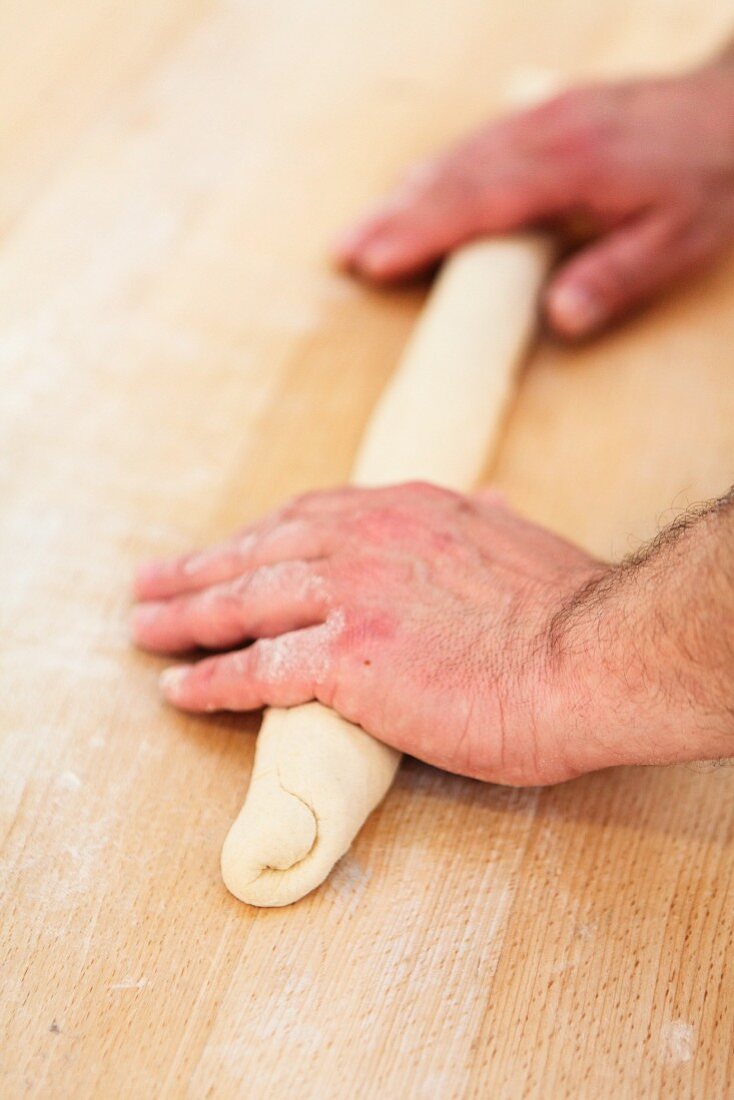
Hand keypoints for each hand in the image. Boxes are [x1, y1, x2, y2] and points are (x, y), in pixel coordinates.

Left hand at [132, 483, 605, 785]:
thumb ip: (487, 518)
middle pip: (256, 551)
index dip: (255, 537)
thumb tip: (486, 502)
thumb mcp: (522, 539)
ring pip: (243, 602)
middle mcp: (365, 538)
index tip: (224, 551)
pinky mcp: (346, 658)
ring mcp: (351, 594)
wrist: (592, 655)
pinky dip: (212, 680)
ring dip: (185, 618)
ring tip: (144, 630)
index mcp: (405, 508)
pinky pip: (257, 668)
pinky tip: (180, 692)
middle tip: (150, 582)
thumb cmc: (565, 610)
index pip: (305, 517)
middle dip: (197, 568)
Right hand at [335, 59, 733, 337]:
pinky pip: (477, 142)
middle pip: (453, 176)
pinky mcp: (548, 114)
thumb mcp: (683, 241)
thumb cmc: (715, 180)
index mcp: (575, 166)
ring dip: (405, 192)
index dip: (422, 232)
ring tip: (359, 230)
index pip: (480, 202)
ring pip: (458, 154)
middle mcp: (548, 133)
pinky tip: (415, 190)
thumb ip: (618, 276)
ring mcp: (545, 117)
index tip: (374, 261)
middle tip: (343, 252)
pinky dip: (437, 171)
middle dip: (393, 214)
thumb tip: (558, 317)